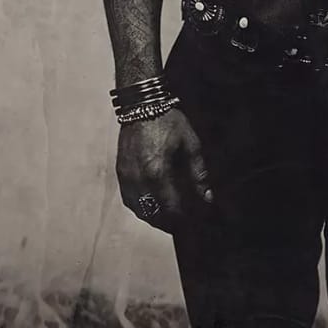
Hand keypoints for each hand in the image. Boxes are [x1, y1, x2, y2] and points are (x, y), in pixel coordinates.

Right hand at [116, 108, 212, 233]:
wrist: (142, 105)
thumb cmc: (168, 121)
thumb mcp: (190, 144)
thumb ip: (198, 173)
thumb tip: (207, 196)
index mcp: (157, 172)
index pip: (170, 208)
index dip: (182, 219)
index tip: (193, 222)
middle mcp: (138, 178)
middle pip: (153, 214)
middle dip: (169, 222)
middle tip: (182, 223)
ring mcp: (126, 177)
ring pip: (139, 210)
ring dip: (153, 216)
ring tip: (168, 217)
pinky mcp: (120, 172)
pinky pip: (129, 199)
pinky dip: (140, 207)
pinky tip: (152, 204)